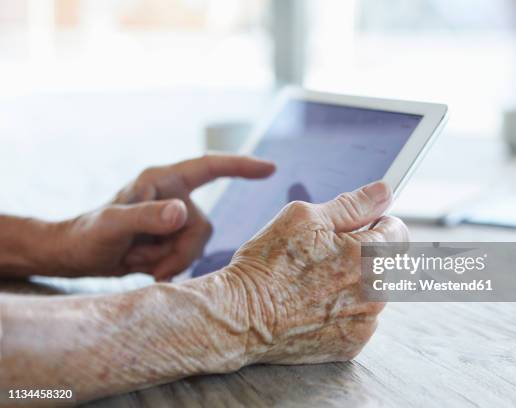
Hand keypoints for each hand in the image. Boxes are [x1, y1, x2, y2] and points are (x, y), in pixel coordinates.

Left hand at [52, 155, 274, 278]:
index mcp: (163, 180)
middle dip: (180, 250)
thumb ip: (146, 217)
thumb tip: (183, 212)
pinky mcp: (172, 238)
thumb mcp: (113, 225)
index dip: (241, 166)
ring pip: (198, 243)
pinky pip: (189, 255)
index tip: (269, 168)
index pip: (210, 167)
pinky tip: (150, 270)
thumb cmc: (88, 234)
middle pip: (203, 224)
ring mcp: (173, 219)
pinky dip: (172, 267)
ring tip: (142, 263)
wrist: (78, 255)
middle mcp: (173, 196)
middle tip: (149, 264)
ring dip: (172, 260)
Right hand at [225, 181, 408, 363]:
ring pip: (374, 291)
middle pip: (389, 262)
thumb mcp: (305, 218)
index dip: (376, 222)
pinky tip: (315, 305)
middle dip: (366, 253)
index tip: (358, 226)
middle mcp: (376, 292)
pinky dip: (345, 309)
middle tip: (327, 254)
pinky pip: (361, 318)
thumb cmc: (268, 264)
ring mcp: (365, 322)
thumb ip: (352, 205)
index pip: (398, 231)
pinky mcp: (352, 344)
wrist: (241, 316)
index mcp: (370, 256)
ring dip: (356, 282)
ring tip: (316, 281)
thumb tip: (384, 191)